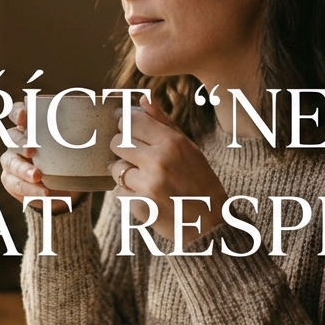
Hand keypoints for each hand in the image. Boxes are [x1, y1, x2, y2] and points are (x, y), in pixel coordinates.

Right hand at [0, 102, 80, 210]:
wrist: (66, 189)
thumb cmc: (72, 158)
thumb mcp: (80, 142)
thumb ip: (89, 125)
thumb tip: (114, 103)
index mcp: (31, 126)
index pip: (18, 112)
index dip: (17, 112)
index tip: (23, 116)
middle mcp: (17, 142)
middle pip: (12, 137)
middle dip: (20, 143)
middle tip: (32, 151)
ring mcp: (12, 161)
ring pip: (11, 163)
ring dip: (24, 170)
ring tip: (38, 176)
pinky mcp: (12, 181)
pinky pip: (15, 184)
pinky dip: (30, 189)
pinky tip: (45, 193)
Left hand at [109, 97, 226, 242]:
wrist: (210, 225)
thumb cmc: (201, 183)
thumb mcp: (190, 149)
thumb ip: (165, 123)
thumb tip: (143, 100)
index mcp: (172, 142)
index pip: (130, 121)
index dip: (126, 125)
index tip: (129, 131)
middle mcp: (158, 161)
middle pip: (117, 142)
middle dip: (122, 149)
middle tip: (136, 158)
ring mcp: (147, 185)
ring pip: (115, 169)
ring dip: (124, 174)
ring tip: (145, 181)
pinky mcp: (139, 206)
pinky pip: (119, 193)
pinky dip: (128, 195)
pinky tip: (147, 198)